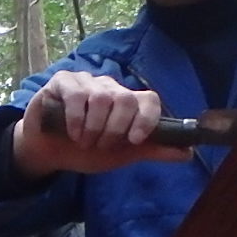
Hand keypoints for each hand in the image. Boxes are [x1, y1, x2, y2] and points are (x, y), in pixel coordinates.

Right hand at [13, 71, 189, 178]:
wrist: (49, 153)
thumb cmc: (85, 150)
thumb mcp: (122, 154)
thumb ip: (151, 150)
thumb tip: (188, 152)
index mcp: (127, 102)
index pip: (148, 99)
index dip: (147, 118)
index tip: (135, 140)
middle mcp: (109, 88)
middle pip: (124, 99)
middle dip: (114, 129)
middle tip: (102, 145)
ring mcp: (86, 82)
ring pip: (101, 98)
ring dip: (93, 127)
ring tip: (84, 141)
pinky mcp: (62, 82)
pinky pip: (76, 95)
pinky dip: (75, 119)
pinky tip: (71, 132)